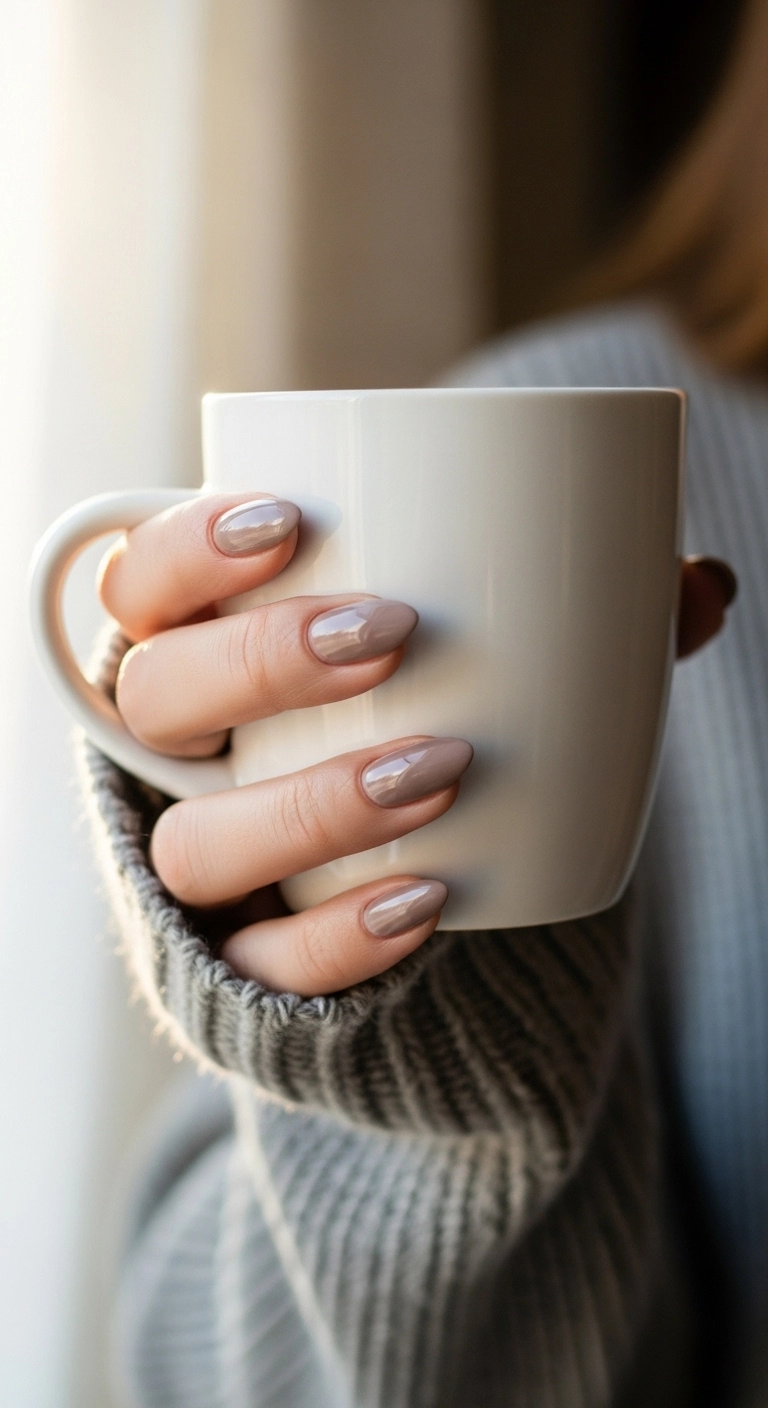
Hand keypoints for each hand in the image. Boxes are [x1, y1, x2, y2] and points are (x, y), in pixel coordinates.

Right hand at [98, 494, 735, 996]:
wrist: (438, 893)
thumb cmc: (439, 730)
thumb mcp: (498, 668)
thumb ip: (582, 620)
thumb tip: (700, 585)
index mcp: (215, 651)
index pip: (142, 585)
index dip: (186, 548)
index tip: (289, 520)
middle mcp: (186, 758)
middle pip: (154, 698)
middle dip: (260, 658)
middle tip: (394, 632)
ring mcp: (207, 865)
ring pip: (194, 844)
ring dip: (308, 804)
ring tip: (440, 768)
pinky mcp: (244, 967)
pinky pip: (256, 970)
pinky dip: (335, 939)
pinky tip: (426, 900)